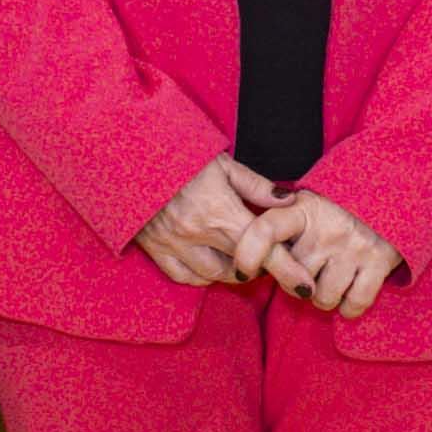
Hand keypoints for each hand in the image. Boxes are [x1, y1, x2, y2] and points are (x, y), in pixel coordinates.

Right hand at [138, 154, 274, 289]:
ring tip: (242, 261)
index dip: (285, 266)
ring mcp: (174, 244)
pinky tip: (211, 266)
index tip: (301, 278)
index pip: (261, 247)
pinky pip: (183, 276)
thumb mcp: (222, 163)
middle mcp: (197, 233)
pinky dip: (201, 276)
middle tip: (268, 258)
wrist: (129, 153)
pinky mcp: (155, 248)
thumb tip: (287, 200)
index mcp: (219, 210)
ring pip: (212, 276)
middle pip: (240, 267)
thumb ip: (256, 186)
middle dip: (259, 267)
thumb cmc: (179, 155)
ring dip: (232, 273)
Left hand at [244, 187, 401, 314]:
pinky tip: (348, 292)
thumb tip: (246, 261)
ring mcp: (355, 246)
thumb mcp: (305, 205)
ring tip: (330, 279)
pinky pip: (353, 303)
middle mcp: (328, 227)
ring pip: (322, 297)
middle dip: (295, 284)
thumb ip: (277, 227)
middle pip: (293, 278)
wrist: (392, 193)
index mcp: (303, 208)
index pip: (266, 230)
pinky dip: (348, 307)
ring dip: (324, 297)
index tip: (243, 271)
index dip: (248, 253)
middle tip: (307, 271)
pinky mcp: (380, 262)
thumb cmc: (337, 209)